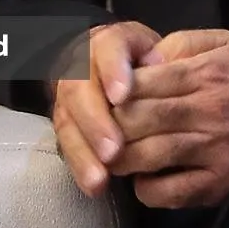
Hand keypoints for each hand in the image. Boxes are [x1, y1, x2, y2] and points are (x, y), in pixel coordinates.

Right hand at [50, 21, 162, 195]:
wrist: (116, 67)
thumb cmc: (146, 61)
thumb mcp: (158, 49)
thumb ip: (164, 56)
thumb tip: (163, 68)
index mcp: (108, 41)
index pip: (108, 48)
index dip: (113, 71)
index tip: (123, 96)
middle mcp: (79, 66)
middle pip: (79, 90)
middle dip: (96, 122)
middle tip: (114, 150)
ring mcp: (66, 95)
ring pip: (67, 121)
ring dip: (84, 152)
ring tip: (102, 178)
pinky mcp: (64, 122)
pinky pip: (65, 144)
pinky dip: (80, 167)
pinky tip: (94, 186)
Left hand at [109, 29, 228, 207]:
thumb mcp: (225, 45)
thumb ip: (182, 43)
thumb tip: (142, 60)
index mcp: (208, 73)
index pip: (142, 81)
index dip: (113, 89)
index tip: (103, 95)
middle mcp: (210, 111)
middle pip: (138, 119)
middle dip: (109, 124)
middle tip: (100, 128)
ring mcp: (214, 151)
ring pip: (147, 156)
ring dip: (120, 158)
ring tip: (113, 154)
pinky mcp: (218, 184)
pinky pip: (167, 192)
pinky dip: (145, 188)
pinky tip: (144, 177)